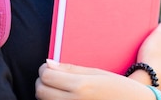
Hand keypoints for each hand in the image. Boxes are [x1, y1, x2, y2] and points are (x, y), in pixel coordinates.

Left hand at [36, 60, 152, 99]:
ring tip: (59, 87)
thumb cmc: (119, 88)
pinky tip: (65, 97)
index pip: (47, 76)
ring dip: (46, 93)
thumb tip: (48, 64)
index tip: (50, 66)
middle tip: (52, 76)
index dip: (44, 69)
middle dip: (42, 81)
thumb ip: (71, 69)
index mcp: (81, 86)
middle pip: (40, 91)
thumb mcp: (97, 73)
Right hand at [134, 21, 160, 90]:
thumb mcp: (159, 34)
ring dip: (153, 66)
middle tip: (146, 54)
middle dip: (156, 56)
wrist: (147, 78)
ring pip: (160, 68)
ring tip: (143, 64)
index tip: (150, 45)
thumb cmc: (153, 55)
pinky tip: (144, 73)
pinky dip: (150, 75)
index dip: (157, 43)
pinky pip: (155, 78)